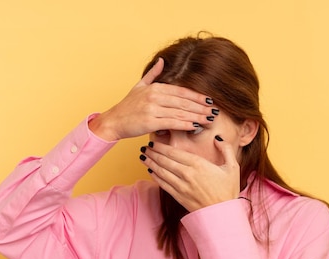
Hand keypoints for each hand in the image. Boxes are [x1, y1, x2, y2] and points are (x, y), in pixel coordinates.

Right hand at [89, 58, 215, 140]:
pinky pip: (172, 122)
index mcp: (155, 87)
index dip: (197, 96)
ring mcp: (152, 108)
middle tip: (214, 112)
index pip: (181, 91)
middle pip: (183, 102)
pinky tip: (195, 126)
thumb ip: (153, 74)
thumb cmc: (127, 106)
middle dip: (201, 107)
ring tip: (209, 120)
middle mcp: (154, 96)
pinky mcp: (150, 121)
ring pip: (180, 112)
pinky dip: (185, 124)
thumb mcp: (139, 86)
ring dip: (196, 117)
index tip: (209, 101)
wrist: (113, 121)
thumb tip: (162, 60)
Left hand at [140, 136, 240, 211]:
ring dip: (151, 163)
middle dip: (153, 153)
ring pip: (162, 172)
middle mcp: (187, 175)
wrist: (222, 213)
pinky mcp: (179, 197)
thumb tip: (217, 138)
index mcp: (199, 165)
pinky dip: (155, 177)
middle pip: (165, 161)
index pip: (175, 153)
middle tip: (145, 147)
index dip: (162, 147)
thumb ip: (226, 149)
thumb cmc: (228, 190)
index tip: (155, 142)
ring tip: (143, 157)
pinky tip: (150, 171)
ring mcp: (181, 187)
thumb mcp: (233, 167)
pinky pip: (163, 184)